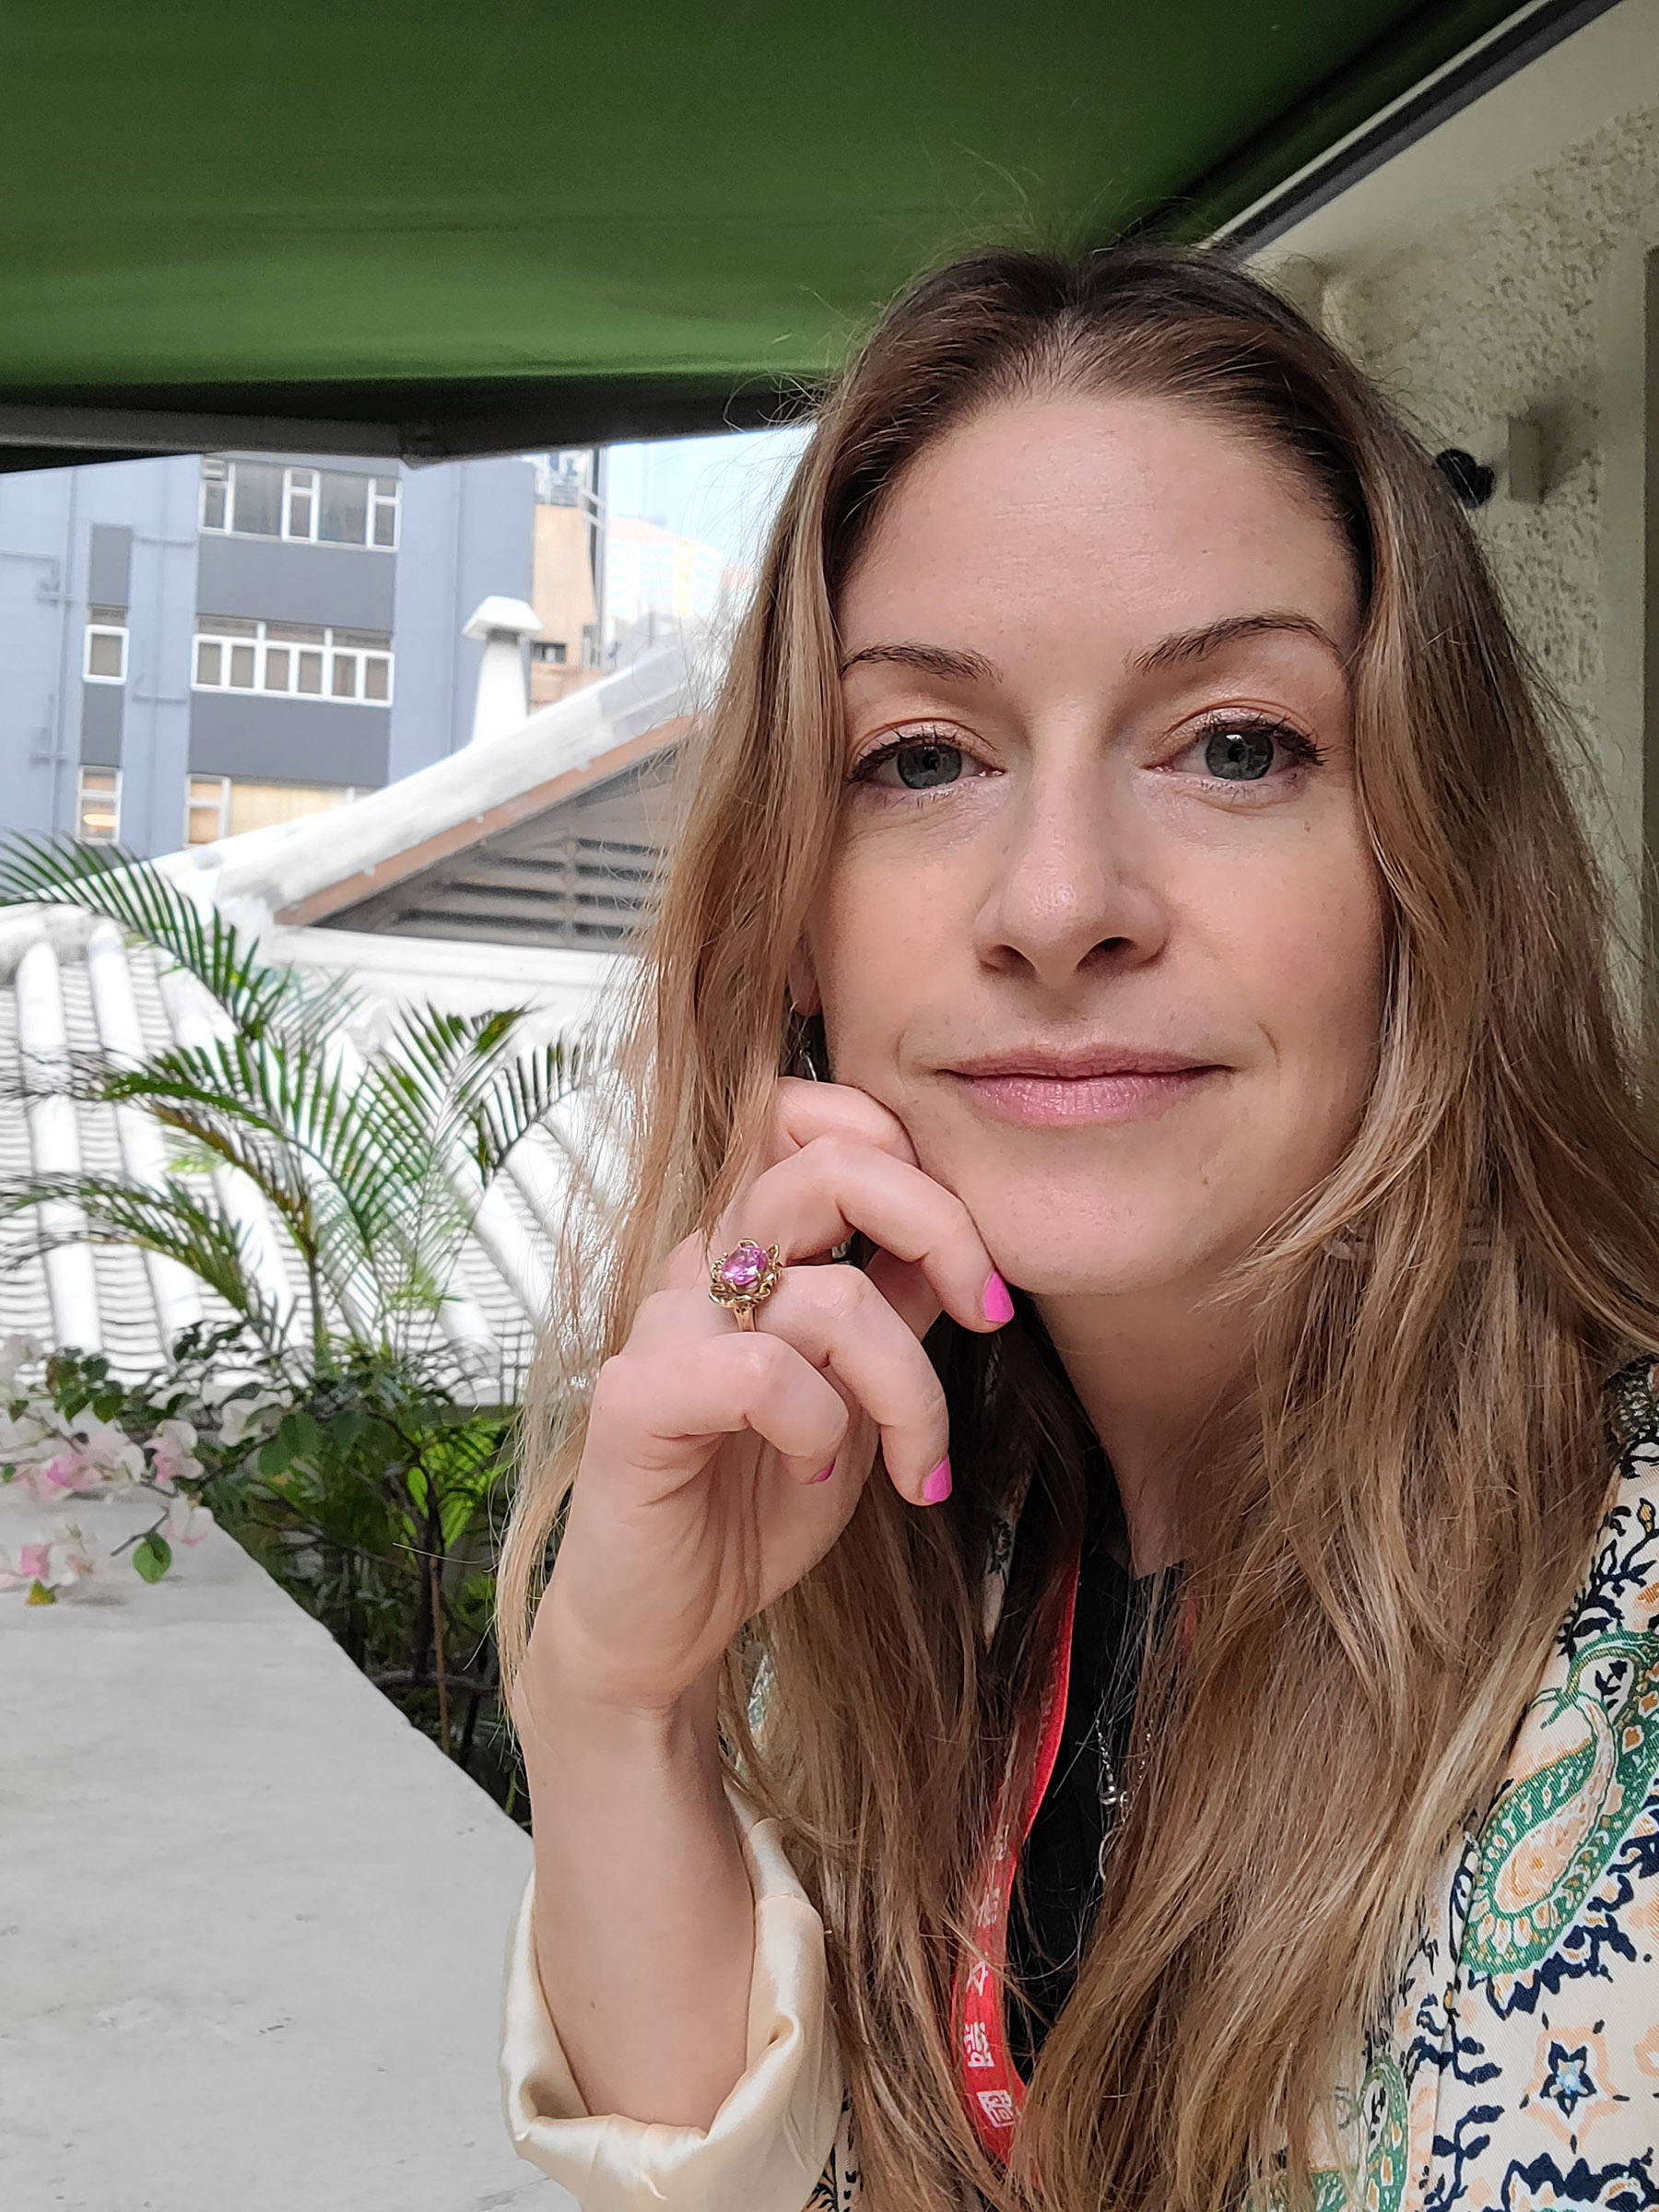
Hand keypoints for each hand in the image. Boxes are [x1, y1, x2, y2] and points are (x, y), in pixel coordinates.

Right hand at [526, 1078, 1007, 1720]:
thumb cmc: (754, 1503)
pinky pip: (765, 1374)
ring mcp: (664, 1327)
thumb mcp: (859, 1394)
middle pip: (832, 1164)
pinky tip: (820, 1475)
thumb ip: (894, 1307)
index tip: (976, 1269)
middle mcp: (702, 1265)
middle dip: (942, 1229)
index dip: (910, 1154)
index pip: (813, 1116)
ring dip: (908, 1390)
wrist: (661, 1627)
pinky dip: (823, 1430)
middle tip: (988, 1315)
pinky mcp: (636, 1398)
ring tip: (914, 1463)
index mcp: (749, 1244)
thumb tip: (963, 1241)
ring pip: (828, 1295)